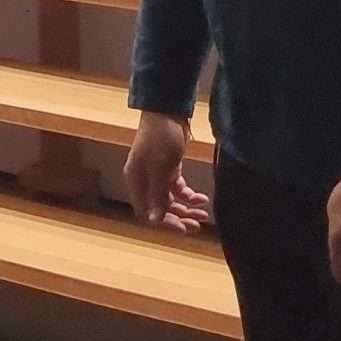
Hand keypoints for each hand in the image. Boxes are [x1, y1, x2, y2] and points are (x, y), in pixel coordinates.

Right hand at [124, 112, 210, 234]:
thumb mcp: (161, 167)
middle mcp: (144, 182)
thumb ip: (157, 194)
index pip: (147, 213)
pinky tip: (202, 198)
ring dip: (186, 209)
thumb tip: (153, 221)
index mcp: (136, 182)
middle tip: (198, 226)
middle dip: (179, 218)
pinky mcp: (169, 169)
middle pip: (160, 209)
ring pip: (171, 201)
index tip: (184, 229)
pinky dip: (189, 196)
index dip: (164, 224)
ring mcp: (157, 176)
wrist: (168, 110)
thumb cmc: (161, 137)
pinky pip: (178, 190)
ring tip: (203, 214)